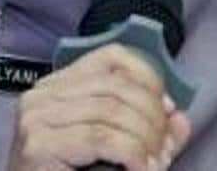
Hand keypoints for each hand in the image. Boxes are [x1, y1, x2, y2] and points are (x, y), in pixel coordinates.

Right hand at [6, 43, 191, 170]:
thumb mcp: (111, 149)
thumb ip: (146, 133)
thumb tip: (180, 120)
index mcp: (57, 86)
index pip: (111, 58)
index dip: (148, 78)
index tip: (168, 109)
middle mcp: (41, 95)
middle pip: (116, 86)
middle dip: (152, 118)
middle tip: (164, 149)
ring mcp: (36, 118)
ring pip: (112, 111)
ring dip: (145, 140)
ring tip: (154, 164)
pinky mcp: (38, 144)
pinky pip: (101, 137)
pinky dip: (132, 154)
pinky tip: (140, 169)